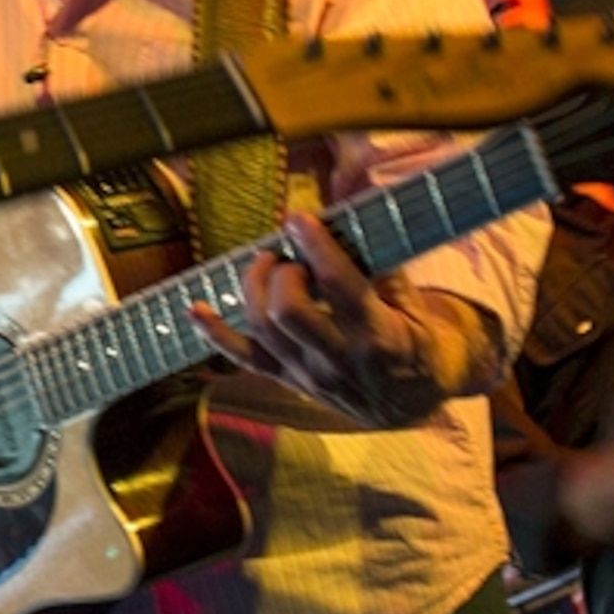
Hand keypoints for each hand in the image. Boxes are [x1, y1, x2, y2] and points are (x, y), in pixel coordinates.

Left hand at [196, 212, 495, 427]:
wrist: (412, 400)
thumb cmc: (418, 341)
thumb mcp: (416, 305)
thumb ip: (383, 266)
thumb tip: (355, 212)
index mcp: (379, 337)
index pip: (339, 287)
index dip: (315, 248)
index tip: (300, 219)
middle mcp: (338, 361)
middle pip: (287, 311)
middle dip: (281, 272)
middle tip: (289, 255)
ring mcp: (308, 377)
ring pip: (261, 329)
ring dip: (254, 287)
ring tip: (268, 264)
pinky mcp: (288, 382)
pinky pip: (244, 358)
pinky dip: (214, 334)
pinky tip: (196, 309)